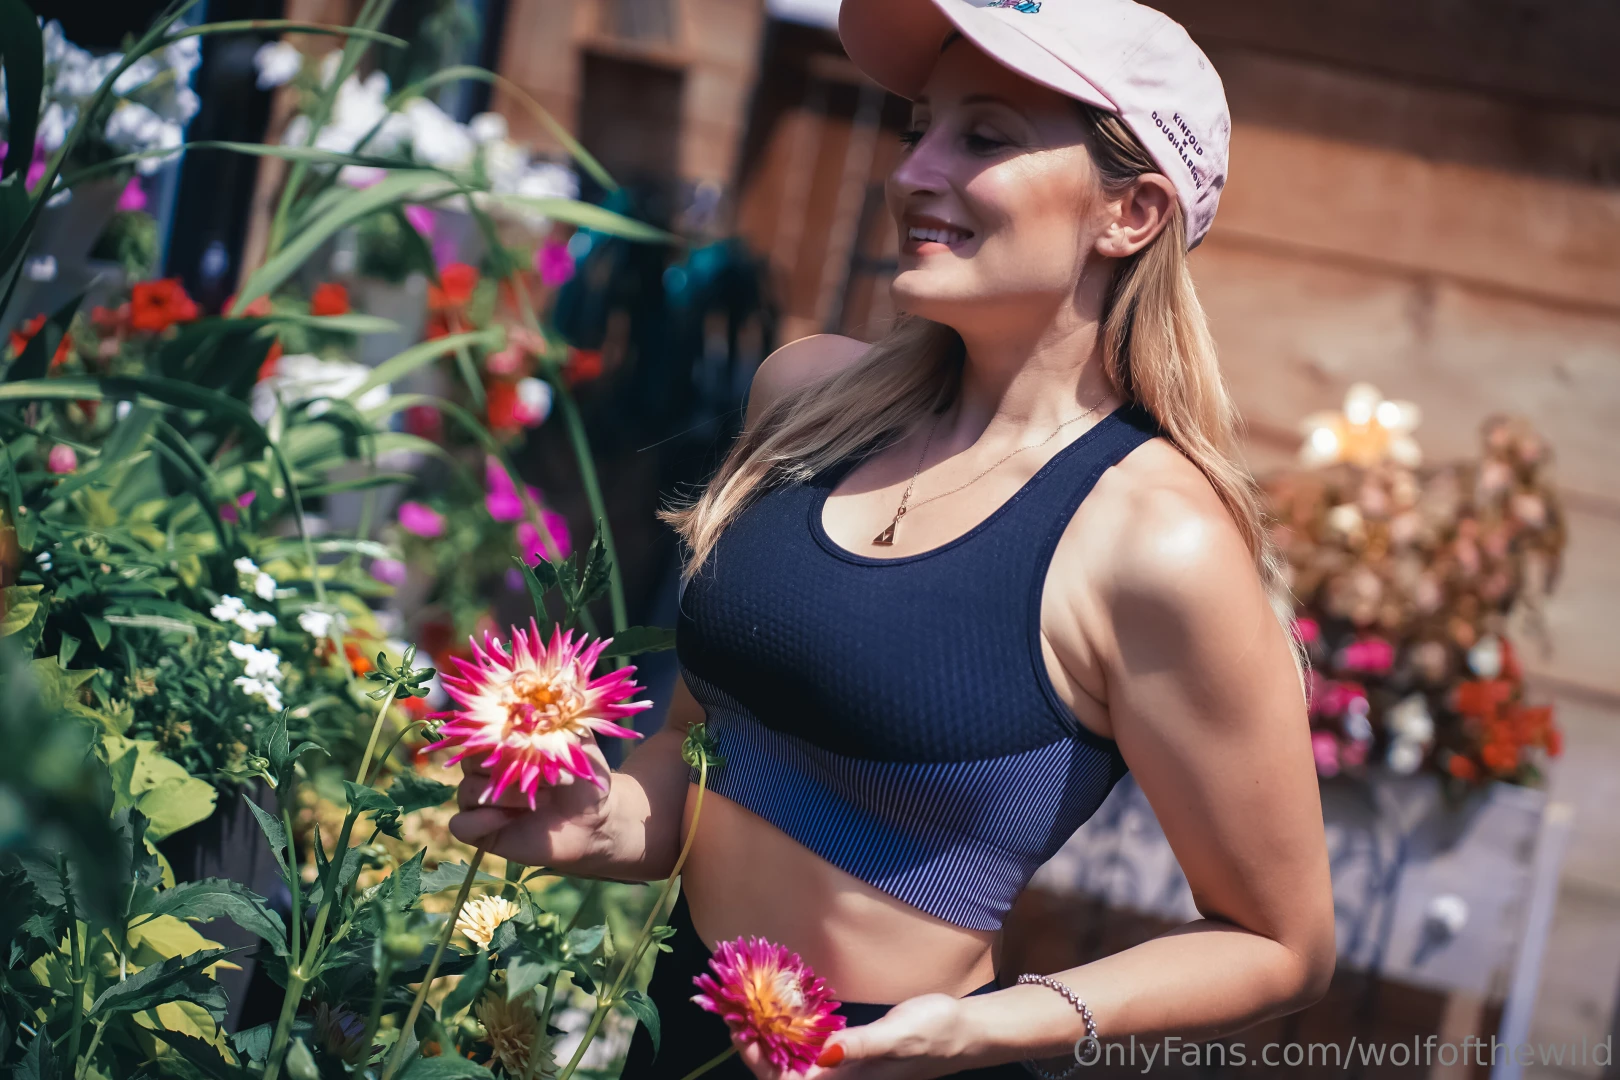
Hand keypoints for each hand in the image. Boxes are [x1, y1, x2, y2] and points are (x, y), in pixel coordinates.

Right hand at [446, 738, 615, 868]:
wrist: (596, 822)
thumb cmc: (584, 779)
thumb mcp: (577, 746)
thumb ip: (558, 725)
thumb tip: (540, 706)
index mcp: (505, 743)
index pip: (479, 728)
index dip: (492, 731)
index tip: (519, 739)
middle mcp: (488, 768)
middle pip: (468, 758)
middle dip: (502, 764)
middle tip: (540, 772)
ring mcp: (483, 799)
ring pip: (467, 790)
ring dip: (505, 795)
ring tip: (543, 799)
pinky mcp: (481, 829)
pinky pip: (460, 824)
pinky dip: (481, 821)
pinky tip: (509, 818)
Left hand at [735, 993, 974, 1079]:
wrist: (965, 1031)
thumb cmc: (936, 1032)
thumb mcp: (898, 1035)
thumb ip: (861, 1045)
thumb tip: (822, 1054)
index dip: (758, 1061)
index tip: (739, 1029)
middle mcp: (840, 1078)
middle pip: (784, 1072)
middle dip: (755, 1046)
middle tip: (735, 1010)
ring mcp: (844, 1066)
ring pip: (794, 1059)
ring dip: (769, 1037)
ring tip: (749, 1006)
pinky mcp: (850, 1051)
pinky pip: (810, 1045)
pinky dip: (791, 1028)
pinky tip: (783, 1006)